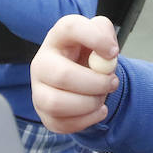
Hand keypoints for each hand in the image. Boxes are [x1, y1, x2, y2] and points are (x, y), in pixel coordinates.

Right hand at [31, 14, 119, 132]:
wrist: (84, 77)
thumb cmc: (90, 55)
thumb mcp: (100, 37)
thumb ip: (106, 33)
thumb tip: (108, 52)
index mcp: (57, 37)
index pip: (70, 28)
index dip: (94, 38)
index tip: (113, 52)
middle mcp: (41, 62)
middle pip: (62, 75)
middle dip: (95, 83)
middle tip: (112, 83)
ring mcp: (38, 90)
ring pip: (56, 104)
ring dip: (89, 104)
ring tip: (101, 97)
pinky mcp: (45, 114)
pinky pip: (62, 124)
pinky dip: (87, 120)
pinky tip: (97, 110)